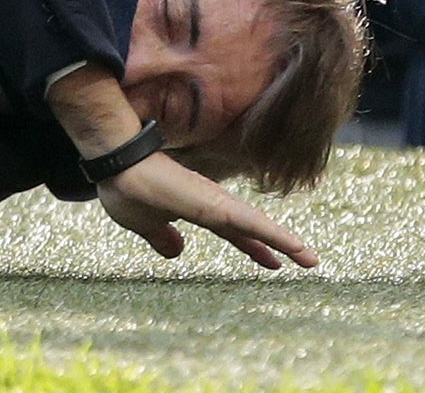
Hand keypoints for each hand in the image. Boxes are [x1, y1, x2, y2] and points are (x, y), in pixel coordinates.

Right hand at [44, 64, 314, 269]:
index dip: (251, 246)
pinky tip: (291, 245)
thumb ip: (161, 237)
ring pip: (255, 224)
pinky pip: (249, 221)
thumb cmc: (124, 186)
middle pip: (249, 227)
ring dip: (283, 240)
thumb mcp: (143, 224)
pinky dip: (272, 233)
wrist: (116, 161)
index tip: (272, 262)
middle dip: (276, 245)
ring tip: (309, 258)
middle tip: (307, 260)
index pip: (231, 230)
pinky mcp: (212, 202)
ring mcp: (213, 201)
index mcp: (195, 210)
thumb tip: (176, 251)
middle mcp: (209, 203)